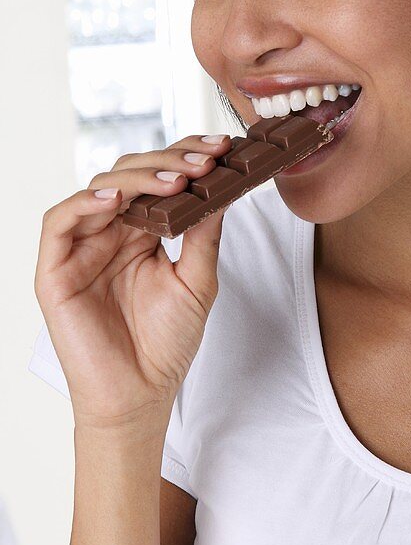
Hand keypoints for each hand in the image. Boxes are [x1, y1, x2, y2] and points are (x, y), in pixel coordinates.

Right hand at [34, 133, 233, 430]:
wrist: (141, 395)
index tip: (221, 149)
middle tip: (205, 162)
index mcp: (142, 233)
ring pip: (99, 189)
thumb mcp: (197, 281)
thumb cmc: (166, 343)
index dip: (185, 158)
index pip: (158, 180)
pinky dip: (86, 203)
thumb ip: (204, 234)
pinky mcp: (55, 269)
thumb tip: (222, 187)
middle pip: (130, 176)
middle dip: (169, 163)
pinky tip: (118, 199)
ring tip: (176, 180)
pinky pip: (59, 221)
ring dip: (137, 177)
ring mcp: (81, 248)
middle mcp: (110, 232)